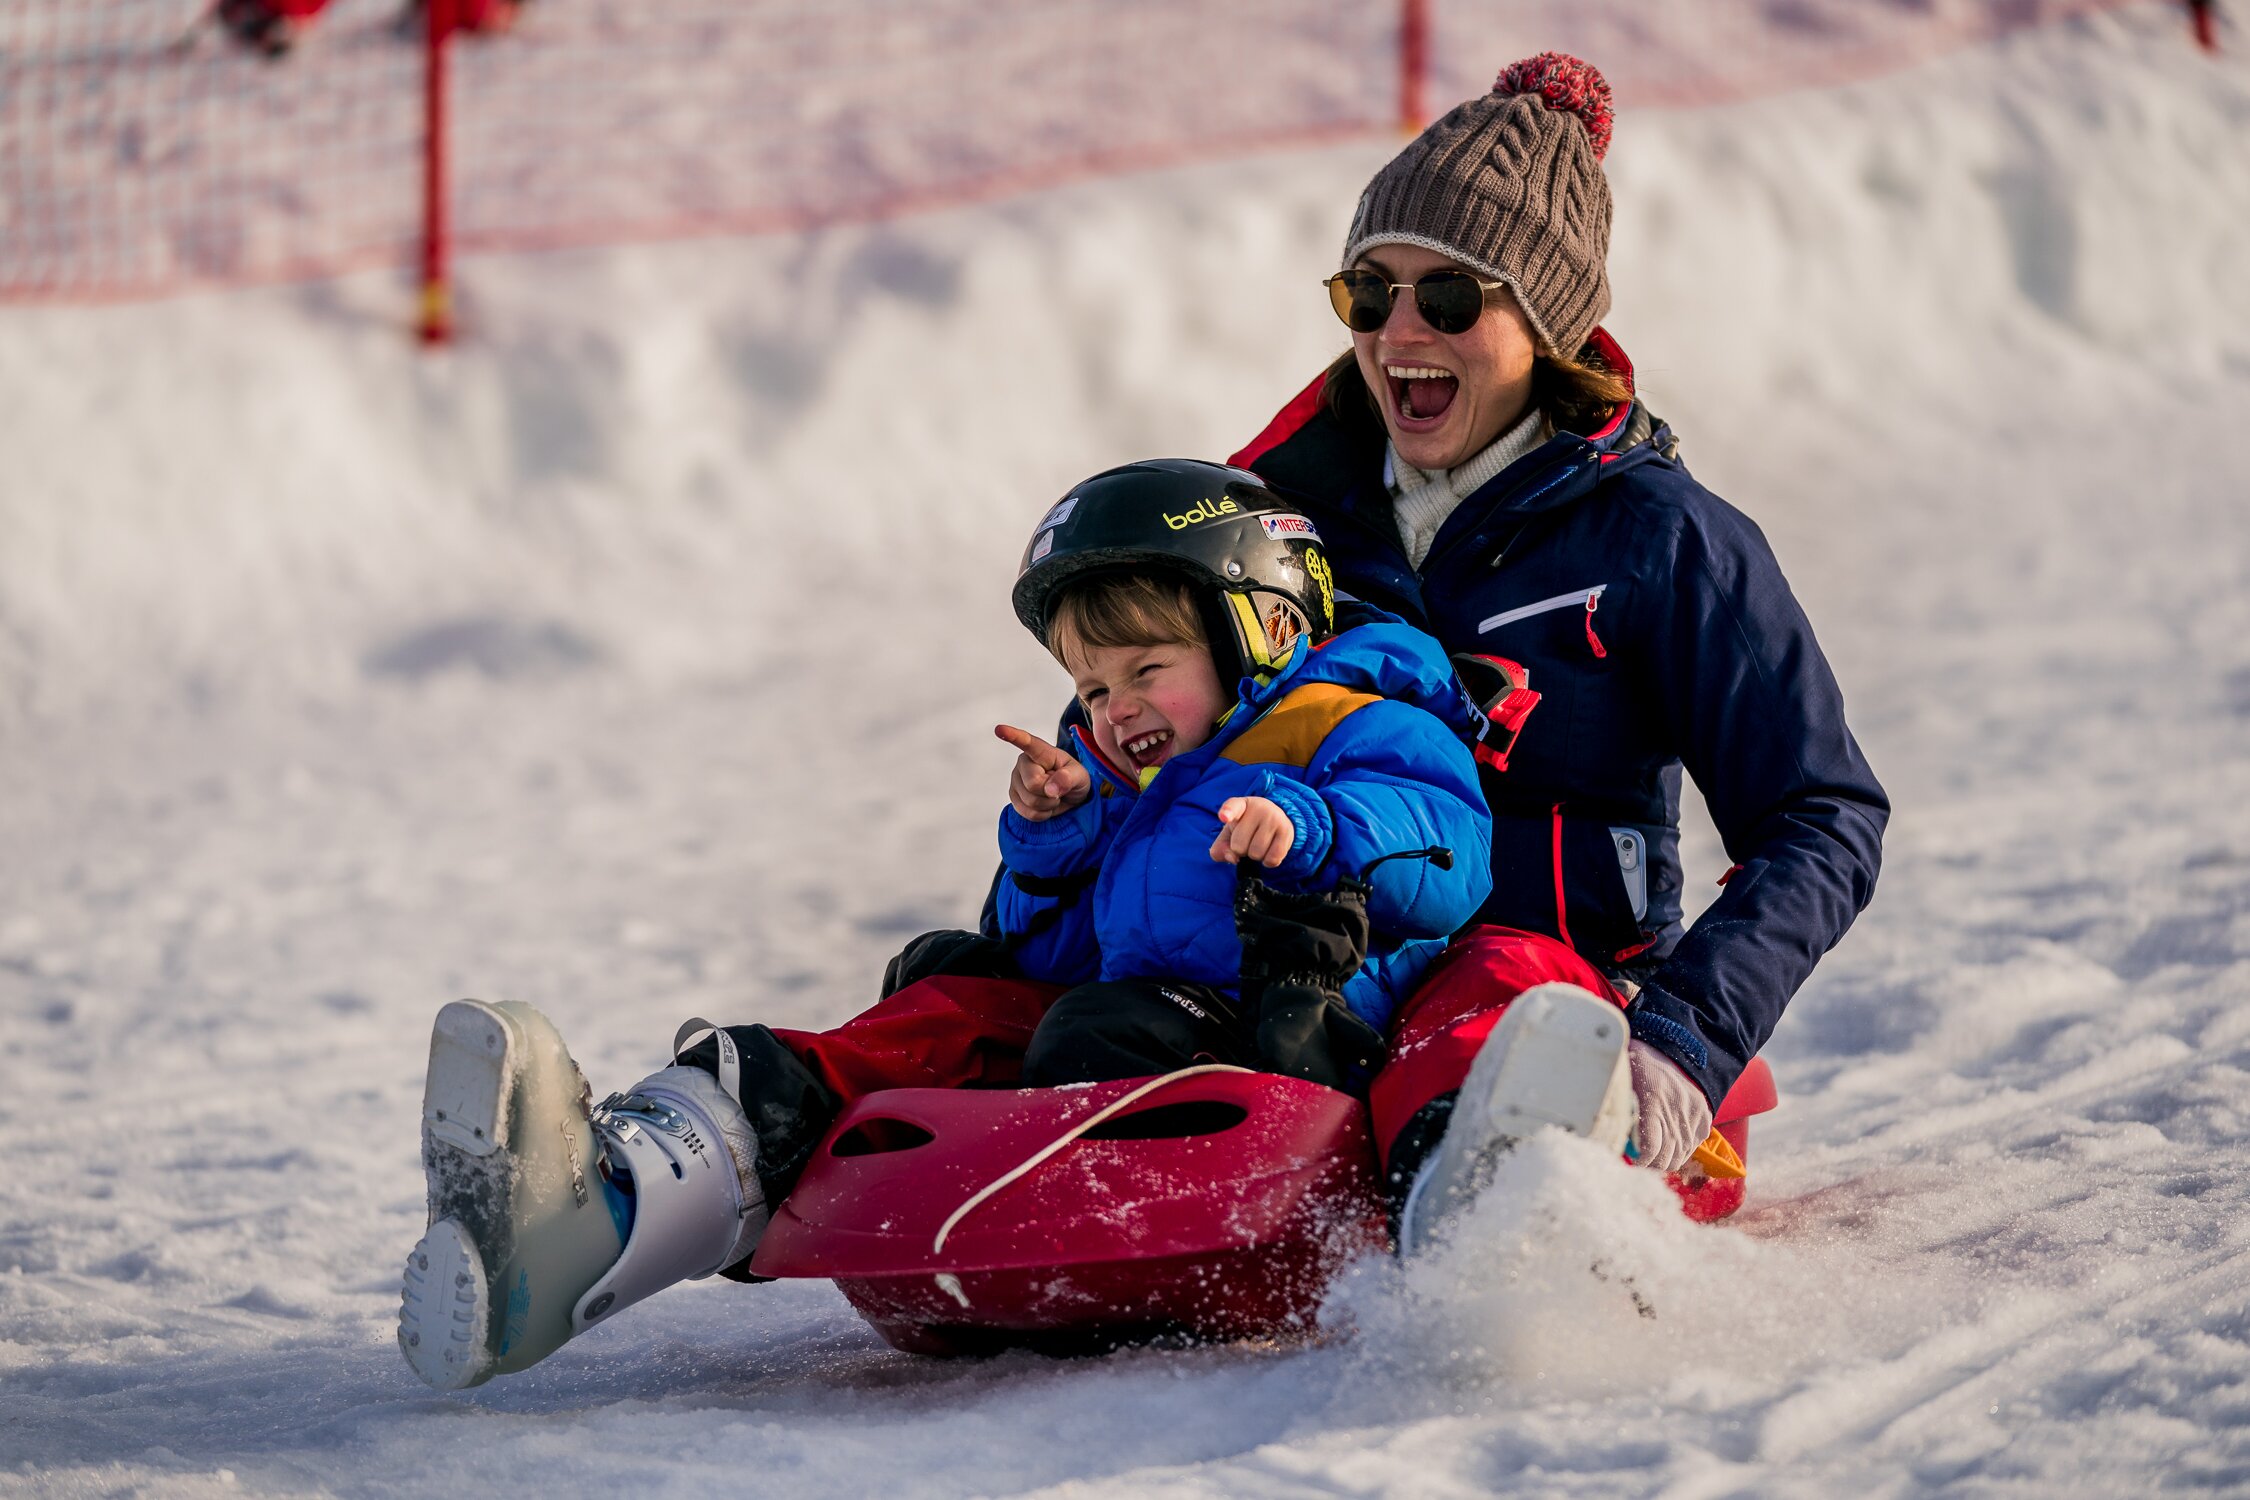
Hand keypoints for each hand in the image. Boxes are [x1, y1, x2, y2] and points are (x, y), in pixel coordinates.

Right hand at [996, 724, 1091, 821]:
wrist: (1070, 796)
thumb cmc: (1074, 779)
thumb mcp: (1080, 776)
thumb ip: (1068, 778)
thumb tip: (1050, 789)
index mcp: (1041, 752)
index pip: (1027, 743)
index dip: (1013, 736)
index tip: (999, 729)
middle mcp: (1024, 763)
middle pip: (1033, 784)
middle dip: (1051, 793)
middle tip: (1059, 789)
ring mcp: (1016, 780)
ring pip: (1030, 801)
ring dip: (1048, 804)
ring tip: (1053, 796)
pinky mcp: (1014, 796)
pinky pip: (1027, 812)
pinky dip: (1042, 814)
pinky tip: (1046, 805)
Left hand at [1208, 796, 1295, 866]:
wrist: (1276, 820)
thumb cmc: (1246, 829)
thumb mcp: (1228, 835)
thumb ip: (1220, 849)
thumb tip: (1232, 858)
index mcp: (1239, 805)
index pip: (1232, 807)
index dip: (1227, 812)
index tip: (1224, 817)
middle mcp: (1258, 808)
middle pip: (1239, 846)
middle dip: (1241, 850)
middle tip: (1248, 840)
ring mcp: (1274, 818)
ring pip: (1256, 854)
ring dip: (1255, 856)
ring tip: (1259, 844)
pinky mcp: (1286, 831)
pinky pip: (1272, 859)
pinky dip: (1267, 862)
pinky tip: (1268, 851)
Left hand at [1626, 1038, 1711, 1172]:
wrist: (1677, 1046)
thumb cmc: (1641, 1060)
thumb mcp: (1623, 1077)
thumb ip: (1615, 1102)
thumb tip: (1600, 1130)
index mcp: (1653, 1101)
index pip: (1651, 1149)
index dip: (1641, 1162)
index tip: (1631, 1162)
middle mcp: (1676, 1111)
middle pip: (1666, 1158)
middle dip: (1651, 1165)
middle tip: (1639, 1162)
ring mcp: (1693, 1115)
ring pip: (1681, 1155)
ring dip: (1666, 1160)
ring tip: (1652, 1156)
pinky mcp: (1704, 1116)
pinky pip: (1693, 1145)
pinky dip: (1681, 1149)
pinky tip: (1668, 1143)